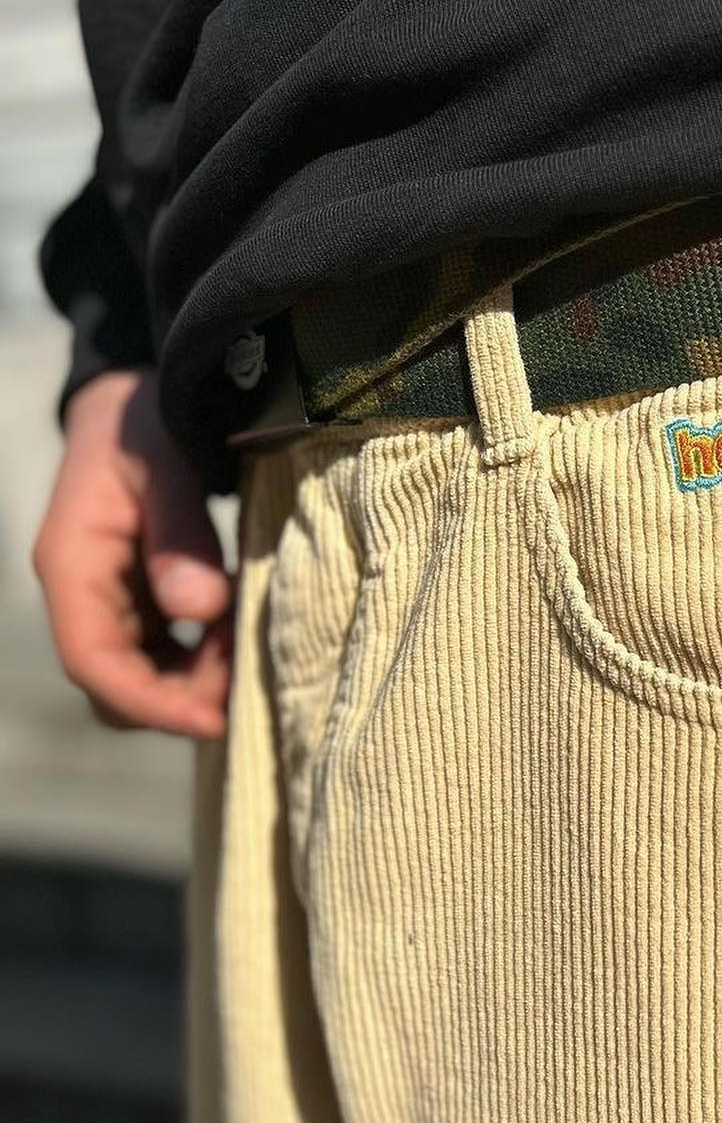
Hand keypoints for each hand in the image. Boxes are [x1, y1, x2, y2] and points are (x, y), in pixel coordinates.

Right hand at [32, 368, 232, 737]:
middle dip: (181, 697)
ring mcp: (109, 602)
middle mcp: (81, 593)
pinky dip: (204, 657)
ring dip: (196, 680)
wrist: (138, 402)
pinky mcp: (138, 603)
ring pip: (142, 676)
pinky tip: (241, 629)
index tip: (213, 721)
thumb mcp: (166, 463)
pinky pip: (164, 654)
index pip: (91, 660)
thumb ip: (181, 533)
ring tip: (249, 644)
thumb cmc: (146, 423)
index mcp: (71, 563)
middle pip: (115, 685)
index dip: (149, 703)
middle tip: (249, 673)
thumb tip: (199, 608)